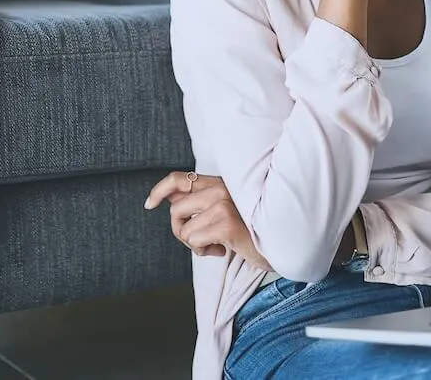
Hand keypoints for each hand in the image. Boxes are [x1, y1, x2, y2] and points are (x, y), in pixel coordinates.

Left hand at [145, 172, 271, 270]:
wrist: (282, 244)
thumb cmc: (252, 230)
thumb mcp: (225, 211)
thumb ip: (200, 203)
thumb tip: (168, 199)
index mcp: (220, 183)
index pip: (178, 178)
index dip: (159, 190)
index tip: (149, 204)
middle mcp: (220, 188)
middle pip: (175, 210)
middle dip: (180, 230)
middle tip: (200, 239)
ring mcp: (223, 204)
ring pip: (183, 228)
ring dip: (194, 244)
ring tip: (216, 244)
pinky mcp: (226, 222)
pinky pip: (194, 241)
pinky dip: (204, 251)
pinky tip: (222, 249)